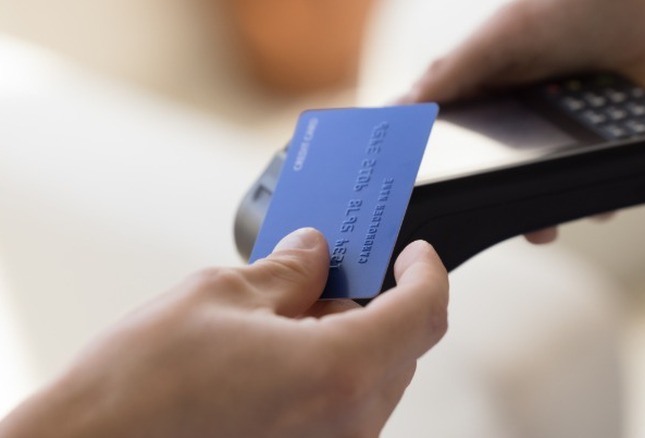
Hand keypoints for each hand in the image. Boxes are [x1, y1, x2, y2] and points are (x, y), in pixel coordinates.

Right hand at [0, 228, 448, 437]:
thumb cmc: (138, 391)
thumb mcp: (220, 296)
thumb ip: (286, 271)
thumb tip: (313, 252)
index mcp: (338, 372)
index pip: (423, 313)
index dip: (426, 273)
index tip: (414, 254)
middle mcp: (347, 425)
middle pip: (399, 347)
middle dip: (371, 302)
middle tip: (329, 272)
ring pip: (369, 379)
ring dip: (344, 339)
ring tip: (283, 316)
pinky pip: (341, 409)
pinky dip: (325, 374)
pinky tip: (275, 357)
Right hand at [400, 0, 644, 242]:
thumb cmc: (579, 6)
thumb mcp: (506, 33)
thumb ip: (456, 69)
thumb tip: (403, 107)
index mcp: (487, 88)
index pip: (448, 134)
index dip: (432, 165)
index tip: (419, 196)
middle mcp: (519, 117)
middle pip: (492, 173)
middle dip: (488, 201)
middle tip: (482, 223)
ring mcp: (561, 134)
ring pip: (539, 188)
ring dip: (539, 213)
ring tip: (542, 228)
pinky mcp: (603, 147)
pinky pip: (591, 186)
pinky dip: (593, 201)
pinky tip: (595, 204)